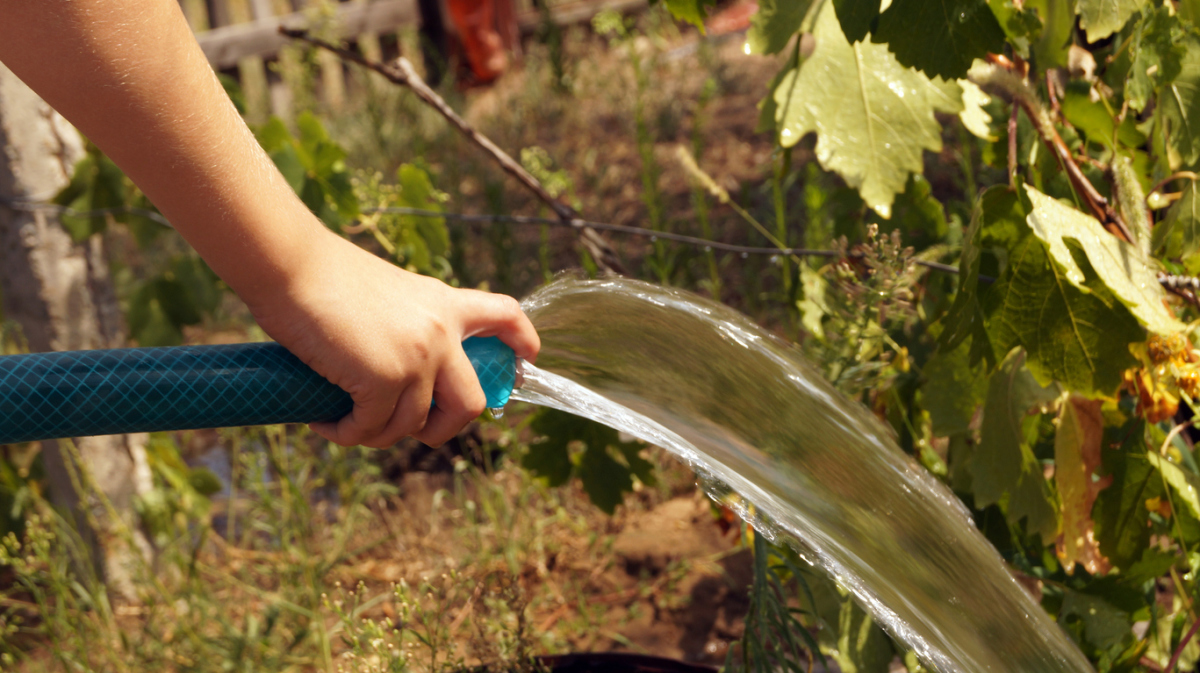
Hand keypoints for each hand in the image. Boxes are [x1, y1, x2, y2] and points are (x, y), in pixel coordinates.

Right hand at [245, 228, 538, 448]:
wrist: (292, 263)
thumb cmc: (322, 274)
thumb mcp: (386, 293)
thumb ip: (406, 324)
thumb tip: (394, 370)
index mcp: (443, 304)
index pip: (505, 316)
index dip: (522, 343)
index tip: (526, 362)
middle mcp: (441, 332)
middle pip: (472, 403)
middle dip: (446, 429)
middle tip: (416, 431)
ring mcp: (416, 358)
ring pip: (415, 425)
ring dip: (379, 434)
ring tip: (346, 424)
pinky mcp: (383, 379)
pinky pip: (371, 428)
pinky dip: (346, 433)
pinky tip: (324, 423)